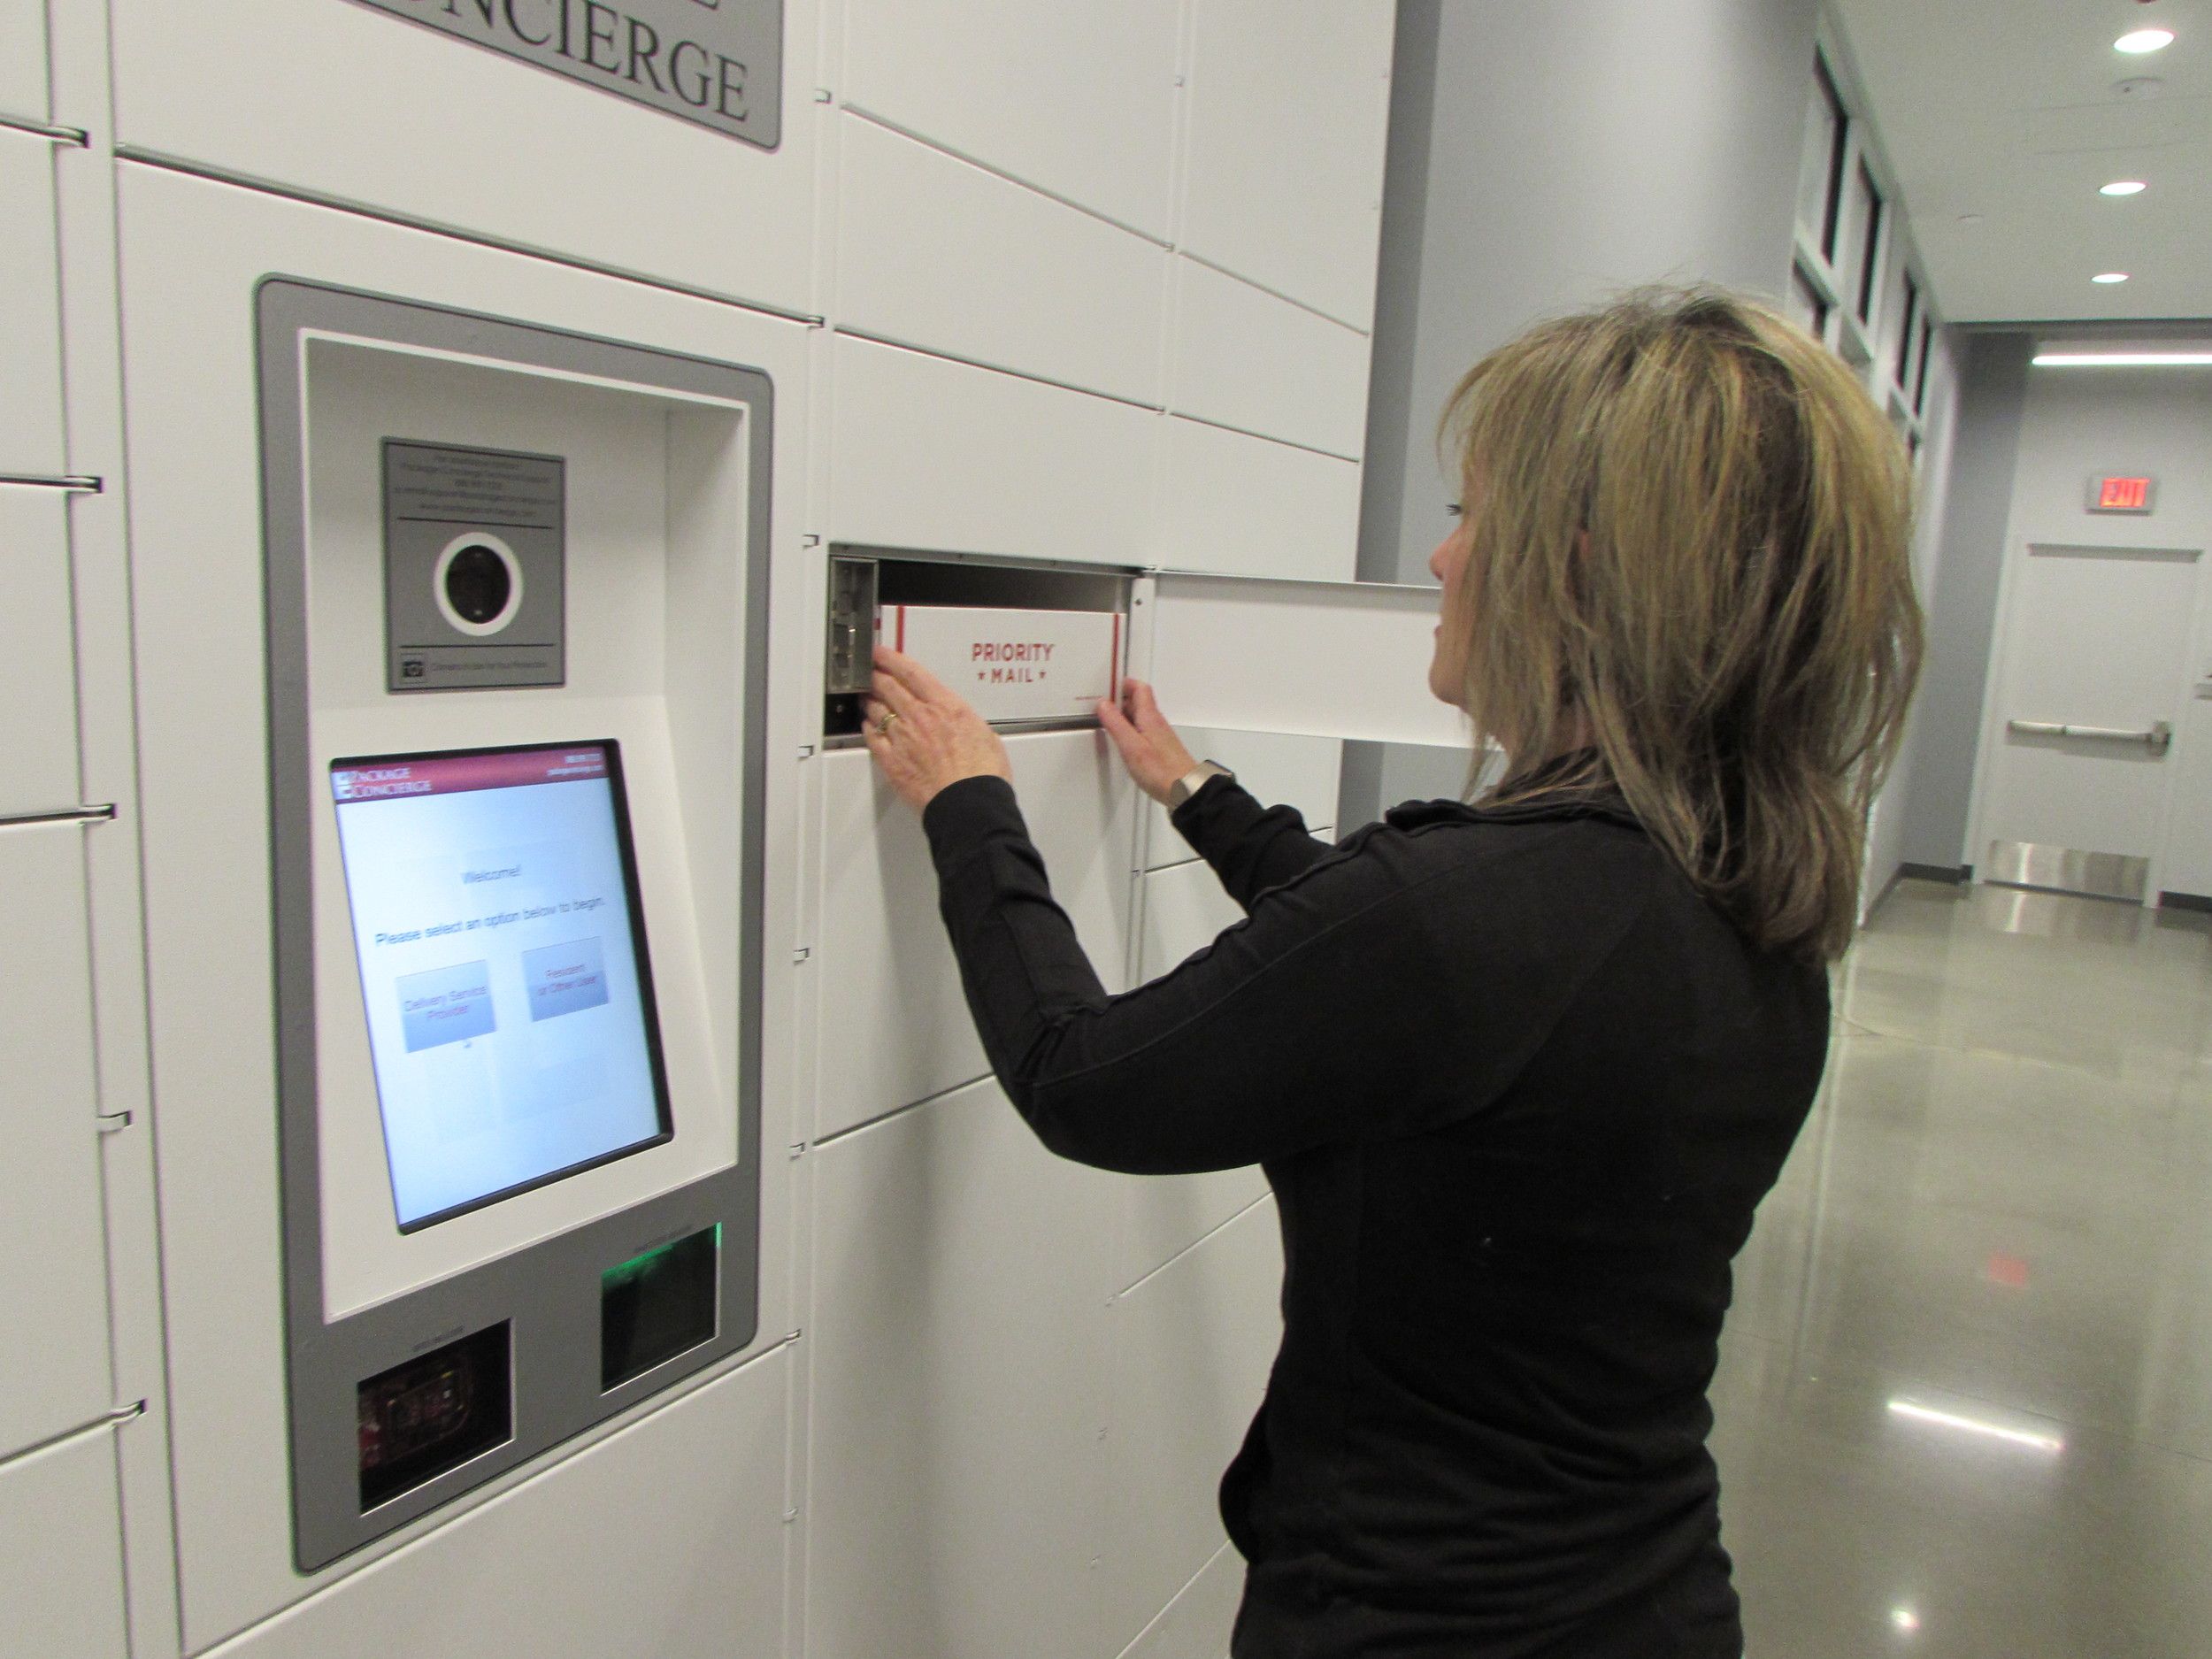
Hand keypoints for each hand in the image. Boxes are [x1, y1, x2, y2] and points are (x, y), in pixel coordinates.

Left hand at [863, 644, 1012, 812]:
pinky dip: (868, 727)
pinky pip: (873, 738)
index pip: (912, 673)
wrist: (970, 805)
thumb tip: (963, 724)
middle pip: (888, 686)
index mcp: (946, 706)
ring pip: (876, 709)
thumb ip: (966, 723)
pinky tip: (868, 725)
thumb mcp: (985, 735)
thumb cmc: (983, 775)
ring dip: (869, 699)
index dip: (892, 659)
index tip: (882, 653)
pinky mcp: (892, 762)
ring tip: (866, 695)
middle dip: (875, 674)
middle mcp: (920, 717)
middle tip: (869, 670)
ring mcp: (902, 738)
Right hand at [1097, 678, 1197, 804]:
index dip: (1124, 684)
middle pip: (1139, 701)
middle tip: (1103, 705)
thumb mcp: (1131, 746)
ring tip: (1108, 723)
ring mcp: (1159, 736)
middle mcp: (1156, 723)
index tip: (1108, 688)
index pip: (1140, 688)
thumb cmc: (1161, 770)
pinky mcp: (1160, 749)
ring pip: (1140, 717)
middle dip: (1120, 700)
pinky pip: (1143, 731)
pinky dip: (1130, 730)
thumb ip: (1116, 724)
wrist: (1185, 790)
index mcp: (1150, 717)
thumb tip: (1104, 704)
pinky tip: (1123, 742)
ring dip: (1124, 716)